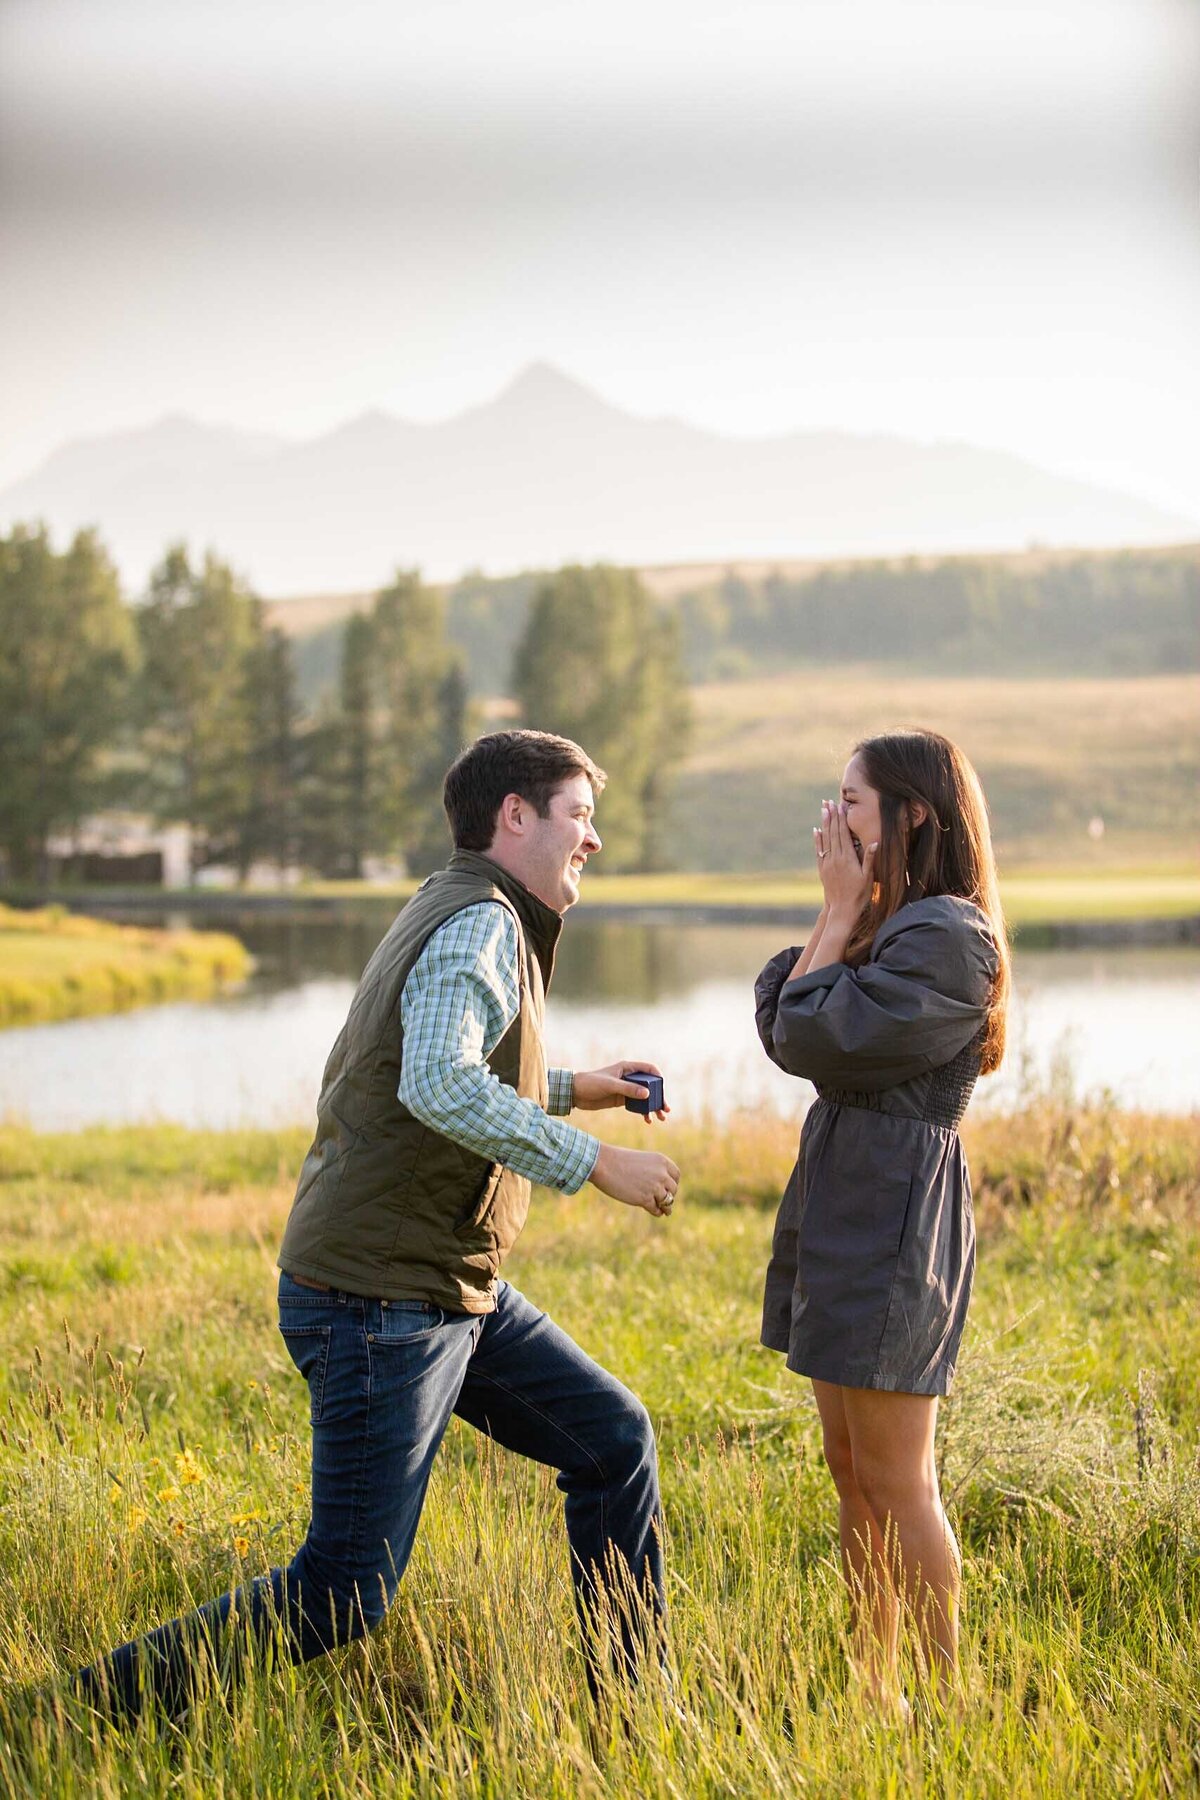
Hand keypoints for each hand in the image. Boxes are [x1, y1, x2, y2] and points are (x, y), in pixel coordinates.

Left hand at [572, 1061, 669, 1123]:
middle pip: (650, 1086)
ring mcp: (626, 1089)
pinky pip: (637, 1106)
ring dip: (653, 1107)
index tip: (663, 1088)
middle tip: (665, 1109)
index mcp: (627, 1068)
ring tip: (661, 1118)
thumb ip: (628, 1089)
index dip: (658, 1077)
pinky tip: (647, 1120)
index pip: (649, 1069)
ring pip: (645, 1097)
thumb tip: (647, 1094)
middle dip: (659, 1097)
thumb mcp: (610, 1085)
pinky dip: (643, 1112)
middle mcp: (629, 1078)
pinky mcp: (621, 1100)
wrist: (575, 1093)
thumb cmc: (591, 1083)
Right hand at [589, 1142, 680, 1216]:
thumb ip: (652, 1171)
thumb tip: (659, 1188)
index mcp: (661, 1161)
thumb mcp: (641, 1161)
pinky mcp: (645, 1199)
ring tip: (666, 1211)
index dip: (673, 1183)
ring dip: (666, 1207)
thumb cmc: (618, 1160)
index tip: (669, 1188)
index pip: (676, 1175)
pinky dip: (656, 1212)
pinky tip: (655, 1212)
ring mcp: (654, 1187)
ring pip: (667, 1201)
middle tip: (665, 1200)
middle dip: (669, 1195)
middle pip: (673, 1189)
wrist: (603, 1164)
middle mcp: (661, 1174)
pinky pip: (656, 1209)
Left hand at [814, 800, 875, 918]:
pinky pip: (819, 850)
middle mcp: (835, 858)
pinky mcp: (823, 869)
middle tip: (829, 802)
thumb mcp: (868, 877)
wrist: (842, 910)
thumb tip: (874, 842)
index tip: (841, 806)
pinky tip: (817, 830)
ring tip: (823, 810)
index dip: (842, 819)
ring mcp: (827, 863)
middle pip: (832, 833)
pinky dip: (818, 839)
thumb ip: (869, 859)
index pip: (843, 834)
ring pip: (825, 839)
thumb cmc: (859, 894)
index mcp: (847, 858)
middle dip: (831, 816)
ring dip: (824, 823)